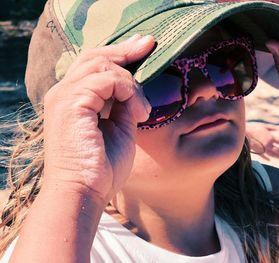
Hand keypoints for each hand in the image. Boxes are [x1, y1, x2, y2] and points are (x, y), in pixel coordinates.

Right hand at [42, 34, 154, 205]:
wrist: (85, 193)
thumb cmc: (101, 168)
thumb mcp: (119, 129)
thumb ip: (124, 106)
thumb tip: (136, 91)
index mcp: (73, 99)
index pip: (93, 64)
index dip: (118, 53)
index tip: (143, 46)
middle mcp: (63, 93)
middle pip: (94, 56)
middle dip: (124, 50)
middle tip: (149, 44)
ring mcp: (64, 96)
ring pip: (102, 65)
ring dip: (130, 82)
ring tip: (141, 109)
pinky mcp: (71, 103)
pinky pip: (105, 80)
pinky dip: (127, 91)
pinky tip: (138, 112)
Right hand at [246, 122, 278, 159]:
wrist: (244, 132)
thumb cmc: (254, 127)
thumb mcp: (264, 125)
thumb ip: (273, 127)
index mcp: (270, 137)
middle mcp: (268, 144)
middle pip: (277, 149)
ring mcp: (262, 148)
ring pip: (271, 154)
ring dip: (277, 156)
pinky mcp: (257, 151)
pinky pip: (263, 156)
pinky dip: (266, 158)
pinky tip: (269, 160)